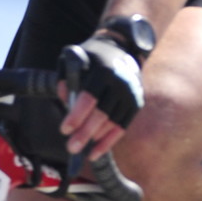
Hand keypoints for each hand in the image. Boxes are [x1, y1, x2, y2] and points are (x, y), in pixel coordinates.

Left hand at [58, 36, 143, 158]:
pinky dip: (109, 141)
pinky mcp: (137, 103)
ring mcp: (131, 94)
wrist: (122, 48)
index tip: (64, 130)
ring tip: (80, 150)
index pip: (89, 97)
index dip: (77, 115)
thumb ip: (66, 78)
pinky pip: (122, 127)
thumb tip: (65, 101)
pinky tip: (95, 152)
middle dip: (85, 133)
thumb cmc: (92, 57)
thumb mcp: (74, 58)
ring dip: (96, 139)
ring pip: (113, 123)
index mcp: (103, 70)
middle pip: (101, 114)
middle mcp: (120, 83)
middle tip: (71, 148)